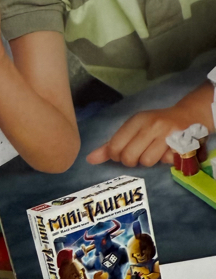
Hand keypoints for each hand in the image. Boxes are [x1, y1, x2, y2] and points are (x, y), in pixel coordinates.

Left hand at [87, 106, 205, 166]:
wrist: (189, 116)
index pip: (114, 147)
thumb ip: (111, 145)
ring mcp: (167, 133)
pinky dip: (165, 160)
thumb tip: (90, 159)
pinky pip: (165, 162)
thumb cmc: (155, 125)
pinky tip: (168, 150)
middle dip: (132, 161)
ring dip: (150, 161)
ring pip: (146, 162)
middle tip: (140, 153)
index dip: (117, 156)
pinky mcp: (181, 142)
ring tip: (156, 150)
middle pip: (128, 158)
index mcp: (136, 120)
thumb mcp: (133, 130)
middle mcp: (151, 125)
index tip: (125, 152)